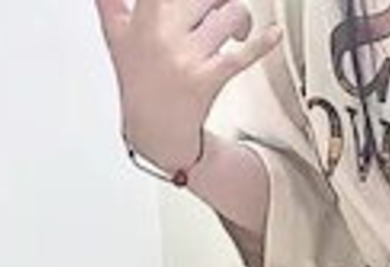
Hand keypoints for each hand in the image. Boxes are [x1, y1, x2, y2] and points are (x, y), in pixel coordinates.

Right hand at [94, 0, 283, 170]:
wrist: (154, 130)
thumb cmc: (139, 78)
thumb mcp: (115, 32)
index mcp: (144, 16)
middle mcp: (164, 32)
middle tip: (216, 7)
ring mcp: (188, 56)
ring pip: (229, 13)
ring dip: (239, 16)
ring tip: (235, 27)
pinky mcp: (209, 79)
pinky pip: (242, 56)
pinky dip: (263, 43)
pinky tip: (274, 34)